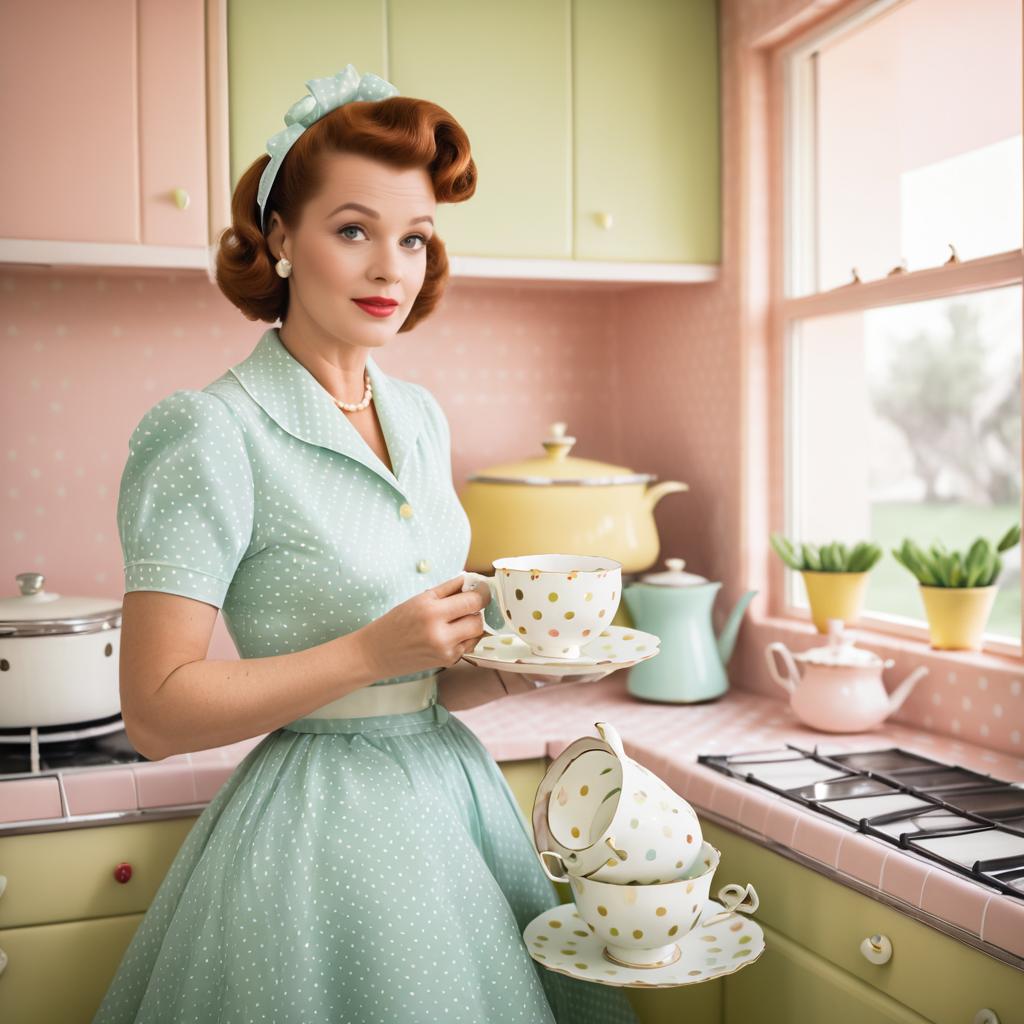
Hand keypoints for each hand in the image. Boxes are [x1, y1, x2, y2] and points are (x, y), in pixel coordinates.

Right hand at [355, 574, 490, 680]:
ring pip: (476, 634)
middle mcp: (440, 633)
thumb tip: (471, 580)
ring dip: (471, 625)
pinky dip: (464, 638)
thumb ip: (448, 589)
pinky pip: (468, 646)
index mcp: (431, 611)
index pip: (472, 601)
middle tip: (466, 605)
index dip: (482, 593)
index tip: (482, 589)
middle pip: (478, 620)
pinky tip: (448, 634)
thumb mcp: (419, 599)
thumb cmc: (396, 623)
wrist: (377, 653)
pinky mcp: (447, 662)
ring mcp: (445, 651)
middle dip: (476, 611)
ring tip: (455, 620)